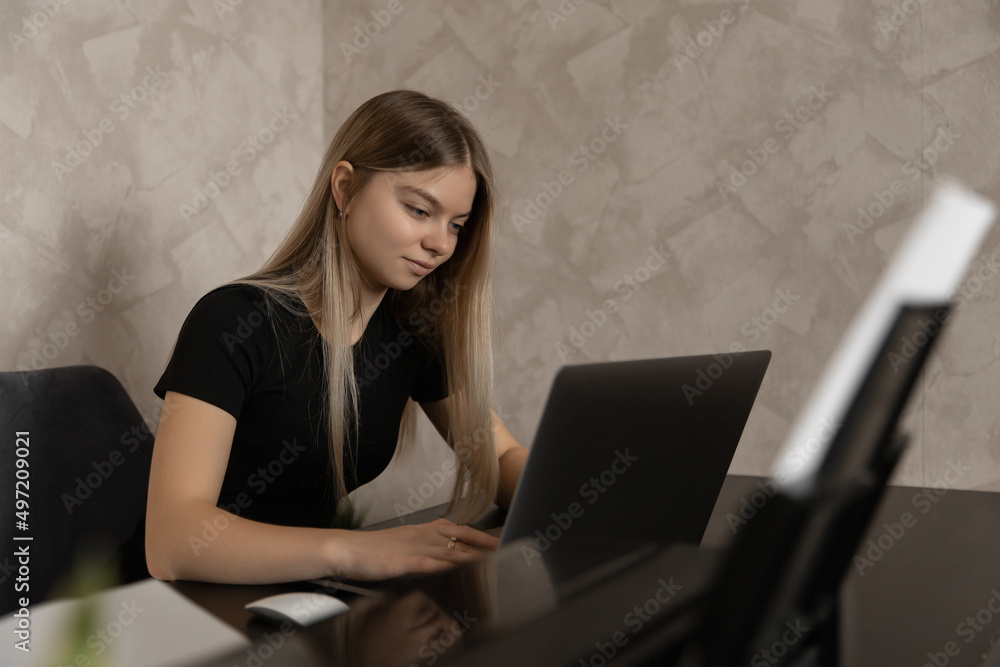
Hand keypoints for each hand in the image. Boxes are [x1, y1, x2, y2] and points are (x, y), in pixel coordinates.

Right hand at [332, 518, 498, 580]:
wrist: (346, 549)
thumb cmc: (375, 549)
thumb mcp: (406, 542)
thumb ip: (428, 546)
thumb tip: (449, 552)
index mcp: (423, 531)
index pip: (458, 530)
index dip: (479, 536)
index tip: (497, 542)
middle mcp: (420, 537)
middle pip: (457, 540)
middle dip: (481, 546)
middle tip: (501, 552)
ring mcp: (409, 549)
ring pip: (444, 551)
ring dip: (466, 556)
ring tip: (487, 562)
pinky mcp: (397, 563)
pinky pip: (420, 563)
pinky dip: (436, 565)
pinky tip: (449, 568)